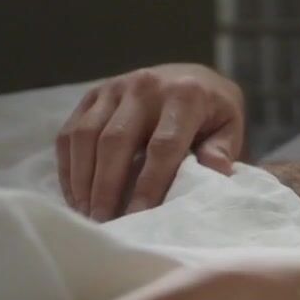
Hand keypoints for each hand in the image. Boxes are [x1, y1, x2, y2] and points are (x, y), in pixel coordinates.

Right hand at [57, 63, 244, 220]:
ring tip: (87, 213)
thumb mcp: (229, 128)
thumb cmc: (213, 113)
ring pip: (86, 135)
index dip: (149, 185)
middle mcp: (145, 86)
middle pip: (115, 141)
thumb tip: (216, 174)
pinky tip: (76, 195)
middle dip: (106, 187)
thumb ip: (222, 151)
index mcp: (185, 95)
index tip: (138, 217)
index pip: (162, 146)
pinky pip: (71, 132)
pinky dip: (69, 166)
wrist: (193, 77)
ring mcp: (115, 87)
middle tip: (103, 222)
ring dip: (83, 179)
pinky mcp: (93, 94)